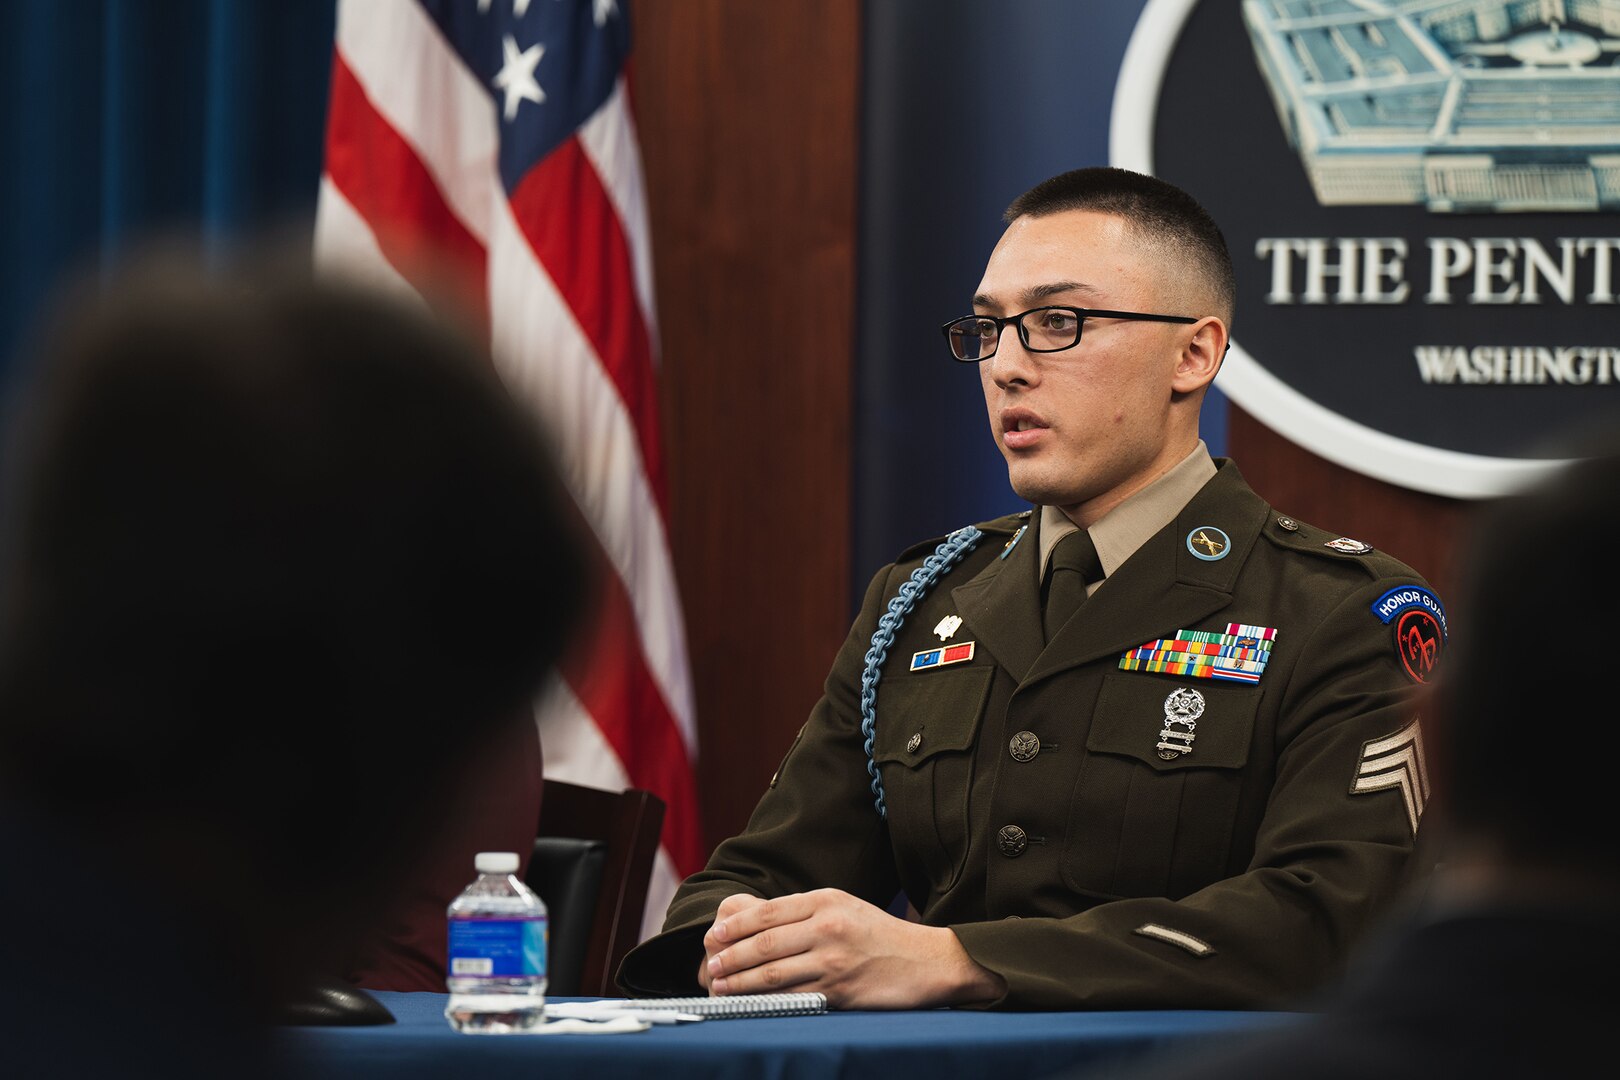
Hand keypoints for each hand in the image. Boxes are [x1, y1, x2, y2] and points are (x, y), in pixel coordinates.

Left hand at [698, 888, 1004, 1008]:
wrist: (926, 961)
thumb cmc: (880, 934)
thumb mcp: (845, 907)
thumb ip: (806, 911)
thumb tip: (757, 921)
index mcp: (826, 900)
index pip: (768, 911)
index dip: (736, 925)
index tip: (714, 935)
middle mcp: (827, 927)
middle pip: (765, 942)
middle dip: (731, 955)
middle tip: (710, 964)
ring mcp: (833, 960)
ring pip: (773, 972)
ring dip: (740, 981)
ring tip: (721, 985)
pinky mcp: (839, 991)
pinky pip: (793, 996)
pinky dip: (766, 1001)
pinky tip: (751, 1003)